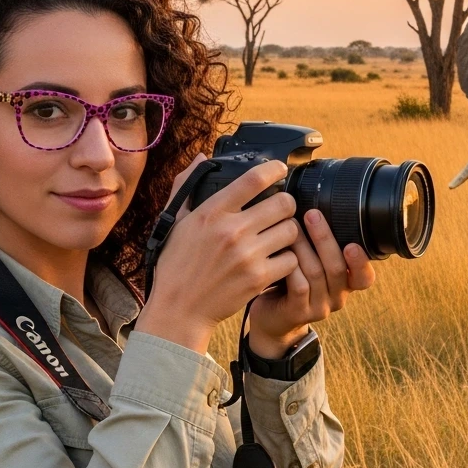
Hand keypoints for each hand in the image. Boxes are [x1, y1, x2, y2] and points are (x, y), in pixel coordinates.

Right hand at [134, 155, 305, 353]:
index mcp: (211, 212)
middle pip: (283, 203)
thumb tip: (202, 158)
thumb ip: (188, 186)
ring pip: (291, 230)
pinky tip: (276, 261)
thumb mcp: (175, 222)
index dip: (274, 169)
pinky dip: (288, 261)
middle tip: (281, 212)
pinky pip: (291, 260)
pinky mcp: (258, 278)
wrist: (179, 309)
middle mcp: (231, 231)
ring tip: (278, 238)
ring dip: (289, 233)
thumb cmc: (177, 264)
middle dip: (286, 205)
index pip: (252, 179)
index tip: (281, 168)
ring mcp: (247, 255)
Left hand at [247, 207, 375, 358]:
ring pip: (317, 274)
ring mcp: (319, 307)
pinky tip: (281, 251)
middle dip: (325, 239)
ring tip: (290, 226)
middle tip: (312, 214)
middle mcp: (338, 297)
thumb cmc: (290, 280)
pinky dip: (291, 267)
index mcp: (345, 283)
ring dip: (304, 247)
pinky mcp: (299, 313)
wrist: (272, 316)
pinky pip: (299, 287)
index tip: (352, 243)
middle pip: (337, 268)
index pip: (365, 277)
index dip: (361, 261)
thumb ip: (318, 244)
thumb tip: (313, 204)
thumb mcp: (310, 262)